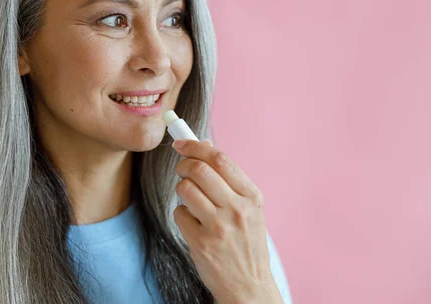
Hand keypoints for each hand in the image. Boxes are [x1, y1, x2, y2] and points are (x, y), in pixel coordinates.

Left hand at [171, 139, 282, 303]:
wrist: (249, 287)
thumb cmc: (246, 243)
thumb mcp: (249, 209)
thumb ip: (228, 178)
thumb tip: (203, 144)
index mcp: (251, 196)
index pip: (220, 158)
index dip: (195, 146)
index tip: (181, 143)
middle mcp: (237, 209)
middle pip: (199, 169)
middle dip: (183, 165)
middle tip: (181, 169)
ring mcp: (219, 226)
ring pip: (185, 189)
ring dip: (182, 190)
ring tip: (191, 201)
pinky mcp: (201, 243)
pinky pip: (179, 214)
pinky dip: (182, 215)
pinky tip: (193, 224)